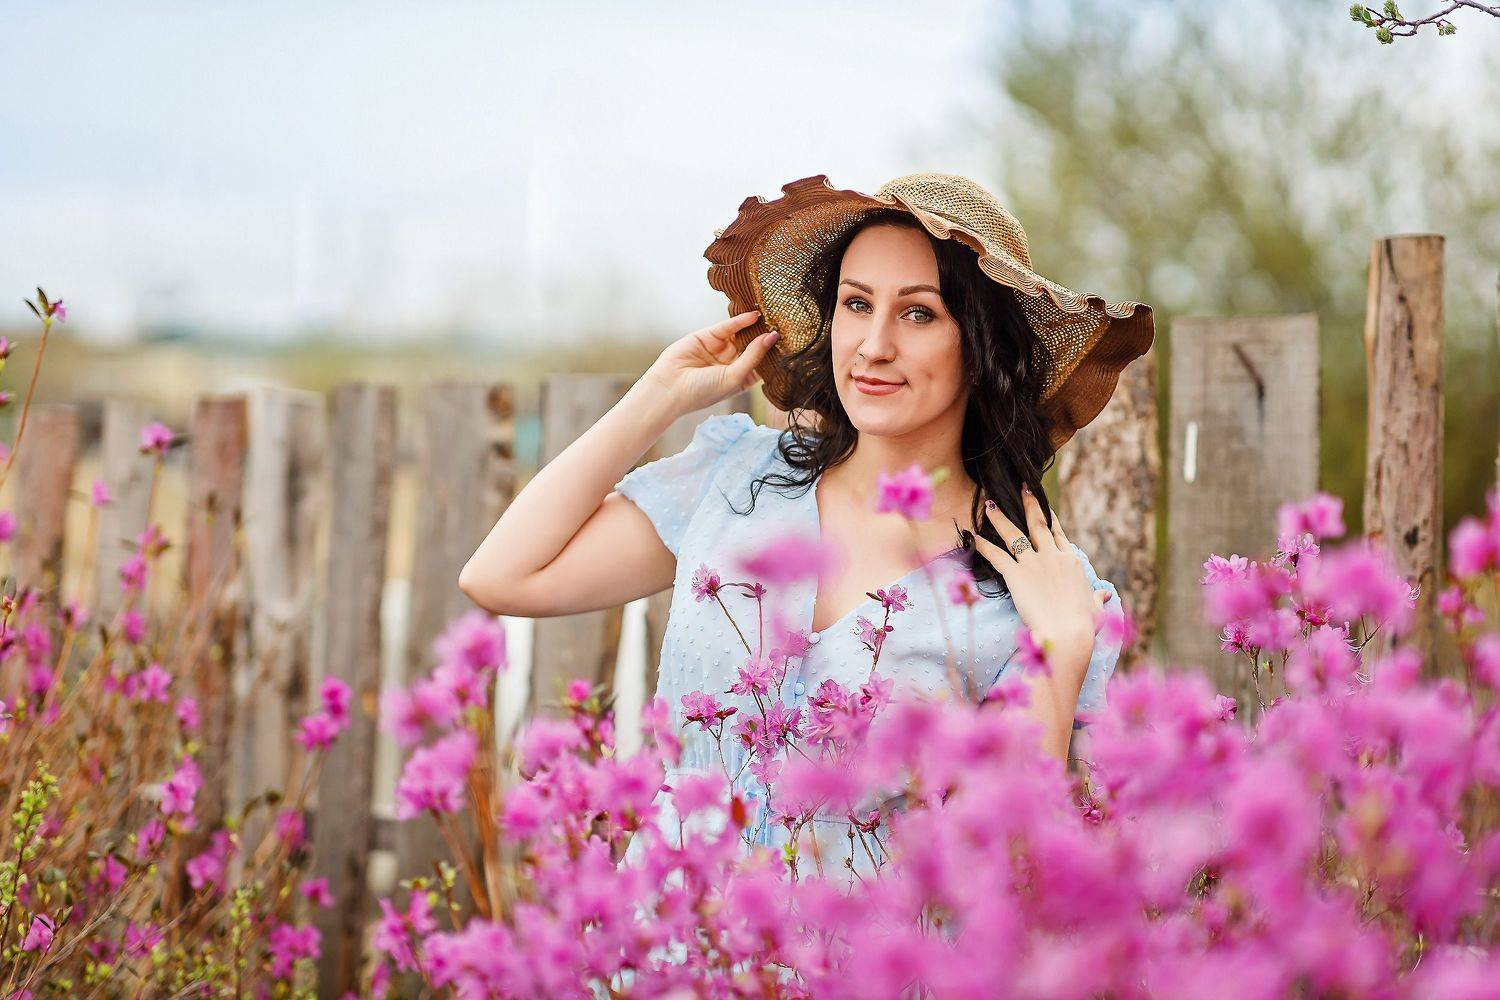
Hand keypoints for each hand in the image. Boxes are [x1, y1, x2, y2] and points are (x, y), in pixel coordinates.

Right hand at [641, 310, 780, 416]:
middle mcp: (731, 363)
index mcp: (740, 379)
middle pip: (753, 346)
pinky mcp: (708, 336)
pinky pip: (728, 327)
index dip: (775, 354)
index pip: (762, 363)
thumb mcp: (735, 376)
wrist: (669, 388)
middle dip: (766, 336)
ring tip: (772, 315)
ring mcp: (720, 349)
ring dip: (755, 326)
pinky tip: (754, 316)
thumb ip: (754, 355)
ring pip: (742, 334)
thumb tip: (772, 336)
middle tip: (785, 324)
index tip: (793, 343)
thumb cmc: (703, 392)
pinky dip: (741, 320)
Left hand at [969, 485, 1107, 659]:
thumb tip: (1105, 593)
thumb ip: (1097, 596)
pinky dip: (983, 545)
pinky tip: (973, 536)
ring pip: (1014, 533)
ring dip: (1000, 518)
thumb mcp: (1094, 607)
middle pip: (1038, 524)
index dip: (1050, 518)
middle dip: (1028, 504)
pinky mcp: (1017, 575)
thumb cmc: (1083, 624)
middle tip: (1020, 488)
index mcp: (1071, 562)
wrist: (1068, 633)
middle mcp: (1052, 556)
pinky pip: (997, 555)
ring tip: (989, 504)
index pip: (1059, 534)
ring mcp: (1034, 564)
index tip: (1042, 504)